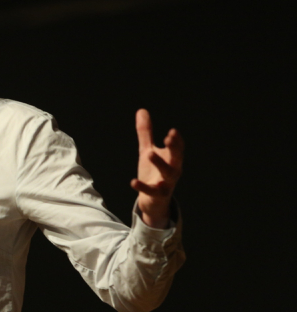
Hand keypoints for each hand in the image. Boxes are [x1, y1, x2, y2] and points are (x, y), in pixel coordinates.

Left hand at [130, 109, 183, 228]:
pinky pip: (151, 191)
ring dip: (160, 164)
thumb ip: (146, 133)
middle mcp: (172, 171)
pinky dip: (143, 187)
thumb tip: (142, 111)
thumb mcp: (147, 150)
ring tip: (149, 153)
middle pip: (176, 159)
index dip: (176, 141)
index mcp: (172, 159)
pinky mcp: (156, 195)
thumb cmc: (152, 172)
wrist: (152, 200)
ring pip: (167, 174)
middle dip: (174, 149)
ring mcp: (165, 184)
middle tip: (168, 138)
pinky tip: (133, 182)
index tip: (172, 131)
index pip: (177, 148)